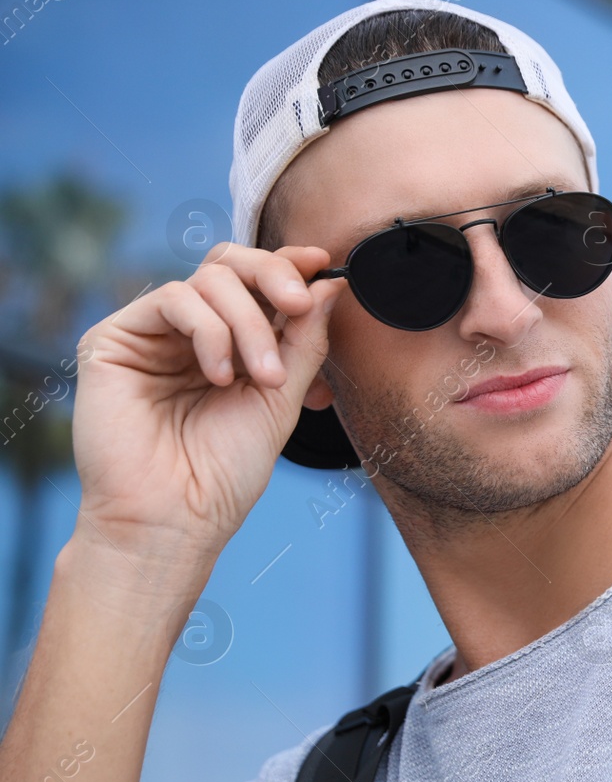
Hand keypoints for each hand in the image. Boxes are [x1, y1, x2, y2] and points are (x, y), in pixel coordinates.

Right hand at [69, 242, 347, 564]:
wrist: (176, 518)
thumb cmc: (225, 470)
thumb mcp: (281, 397)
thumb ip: (303, 340)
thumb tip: (329, 284)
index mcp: (228, 342)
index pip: (254, 282)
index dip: (288, 265)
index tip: (323, 264)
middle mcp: (187, 332)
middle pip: (228, 263)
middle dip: (273, 275)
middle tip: (300, 305)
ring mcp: (150, 334)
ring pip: (208, 280)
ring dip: (249, 324)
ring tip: (261, 378)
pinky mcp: (113, 340)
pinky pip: (173, 301)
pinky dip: (210, 332)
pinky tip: (220, 377)